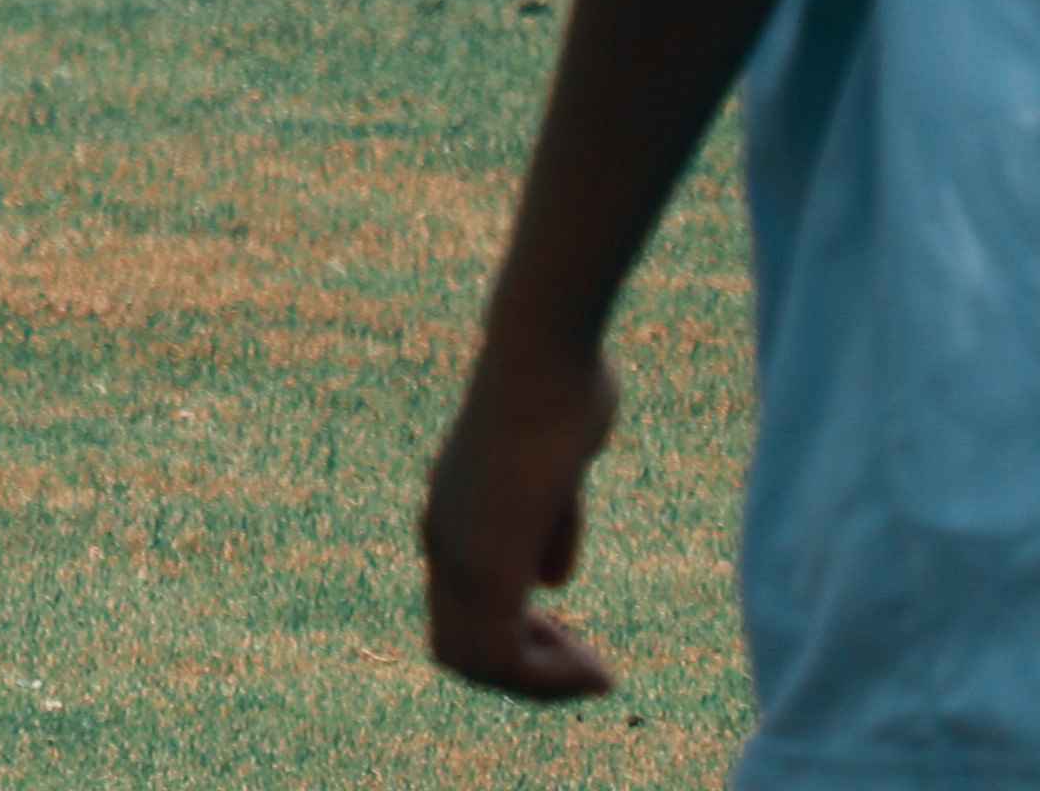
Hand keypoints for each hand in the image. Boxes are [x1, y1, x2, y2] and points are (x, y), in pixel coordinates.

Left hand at [421, 340, 624, 701]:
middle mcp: (443, 538)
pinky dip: (548, 680)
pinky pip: (499, 657)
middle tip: (588, 666)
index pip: (462, 610)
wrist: (542, 354)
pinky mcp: (485, 559)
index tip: (575, 640)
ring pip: (471, 661)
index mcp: (453, 516)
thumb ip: (549, 525)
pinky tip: (596, 670)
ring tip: (596, 675)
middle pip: (458, 648)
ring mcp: (457, 550)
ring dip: (540, 684)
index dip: (516, 640)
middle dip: (525, 673)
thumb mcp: (556, 468)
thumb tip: (551, 581)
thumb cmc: (559, 391)